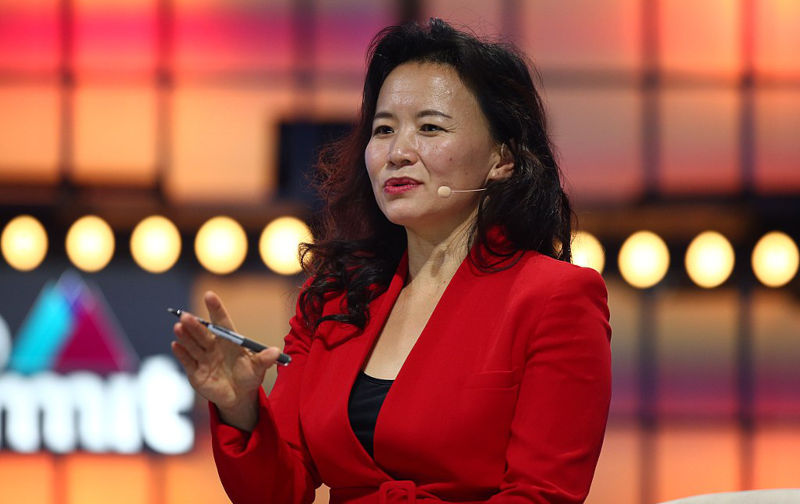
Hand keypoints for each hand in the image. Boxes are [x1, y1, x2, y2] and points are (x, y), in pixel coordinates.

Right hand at [171, 291, 282, 430]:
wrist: (239, 397)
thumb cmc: (249, 377)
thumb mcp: (258, 368)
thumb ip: (264, 360)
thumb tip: (276, 352)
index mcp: (229, 341)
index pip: (222, 322)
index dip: (216, 308)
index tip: (209, 295)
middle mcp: (214, 346)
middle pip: (203, 333)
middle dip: (195, 325)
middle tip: (185, 316)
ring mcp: (204, 358)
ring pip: (193, 344)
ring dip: (185, 336)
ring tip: (179, 326)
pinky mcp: (196, 372)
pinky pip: (187, 361)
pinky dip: (181, 353)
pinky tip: (176, 344)